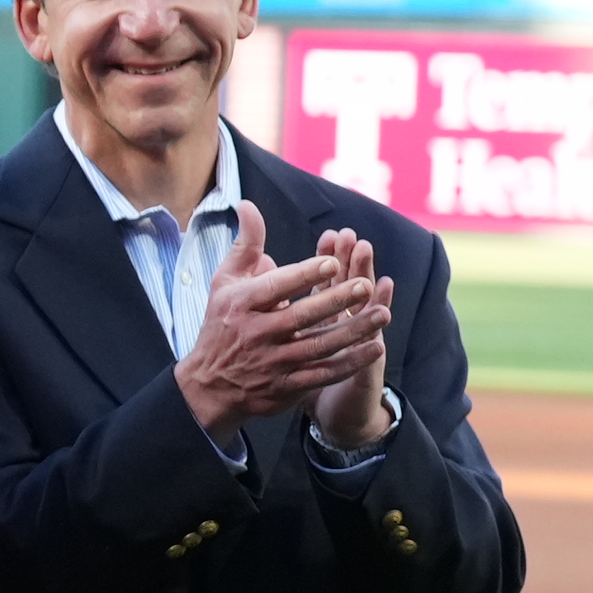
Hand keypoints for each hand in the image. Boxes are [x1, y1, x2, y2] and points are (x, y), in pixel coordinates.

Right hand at [177, 210, 386, 434]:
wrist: (208, 386)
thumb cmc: (221, 324)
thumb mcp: (225, 282)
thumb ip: (245, 245)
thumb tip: (248, 205)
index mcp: (242, 304)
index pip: (276, 287)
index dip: (304, 274)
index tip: (332, 262)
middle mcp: (256, 333)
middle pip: (300, 316)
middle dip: (335, 301)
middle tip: (365, 284)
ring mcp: (272, 363)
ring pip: (318, 346)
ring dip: (353, 331)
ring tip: (383, 314)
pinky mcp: (285, 387)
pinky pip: (323, 374)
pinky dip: (350, 362)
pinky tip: (375, 348)